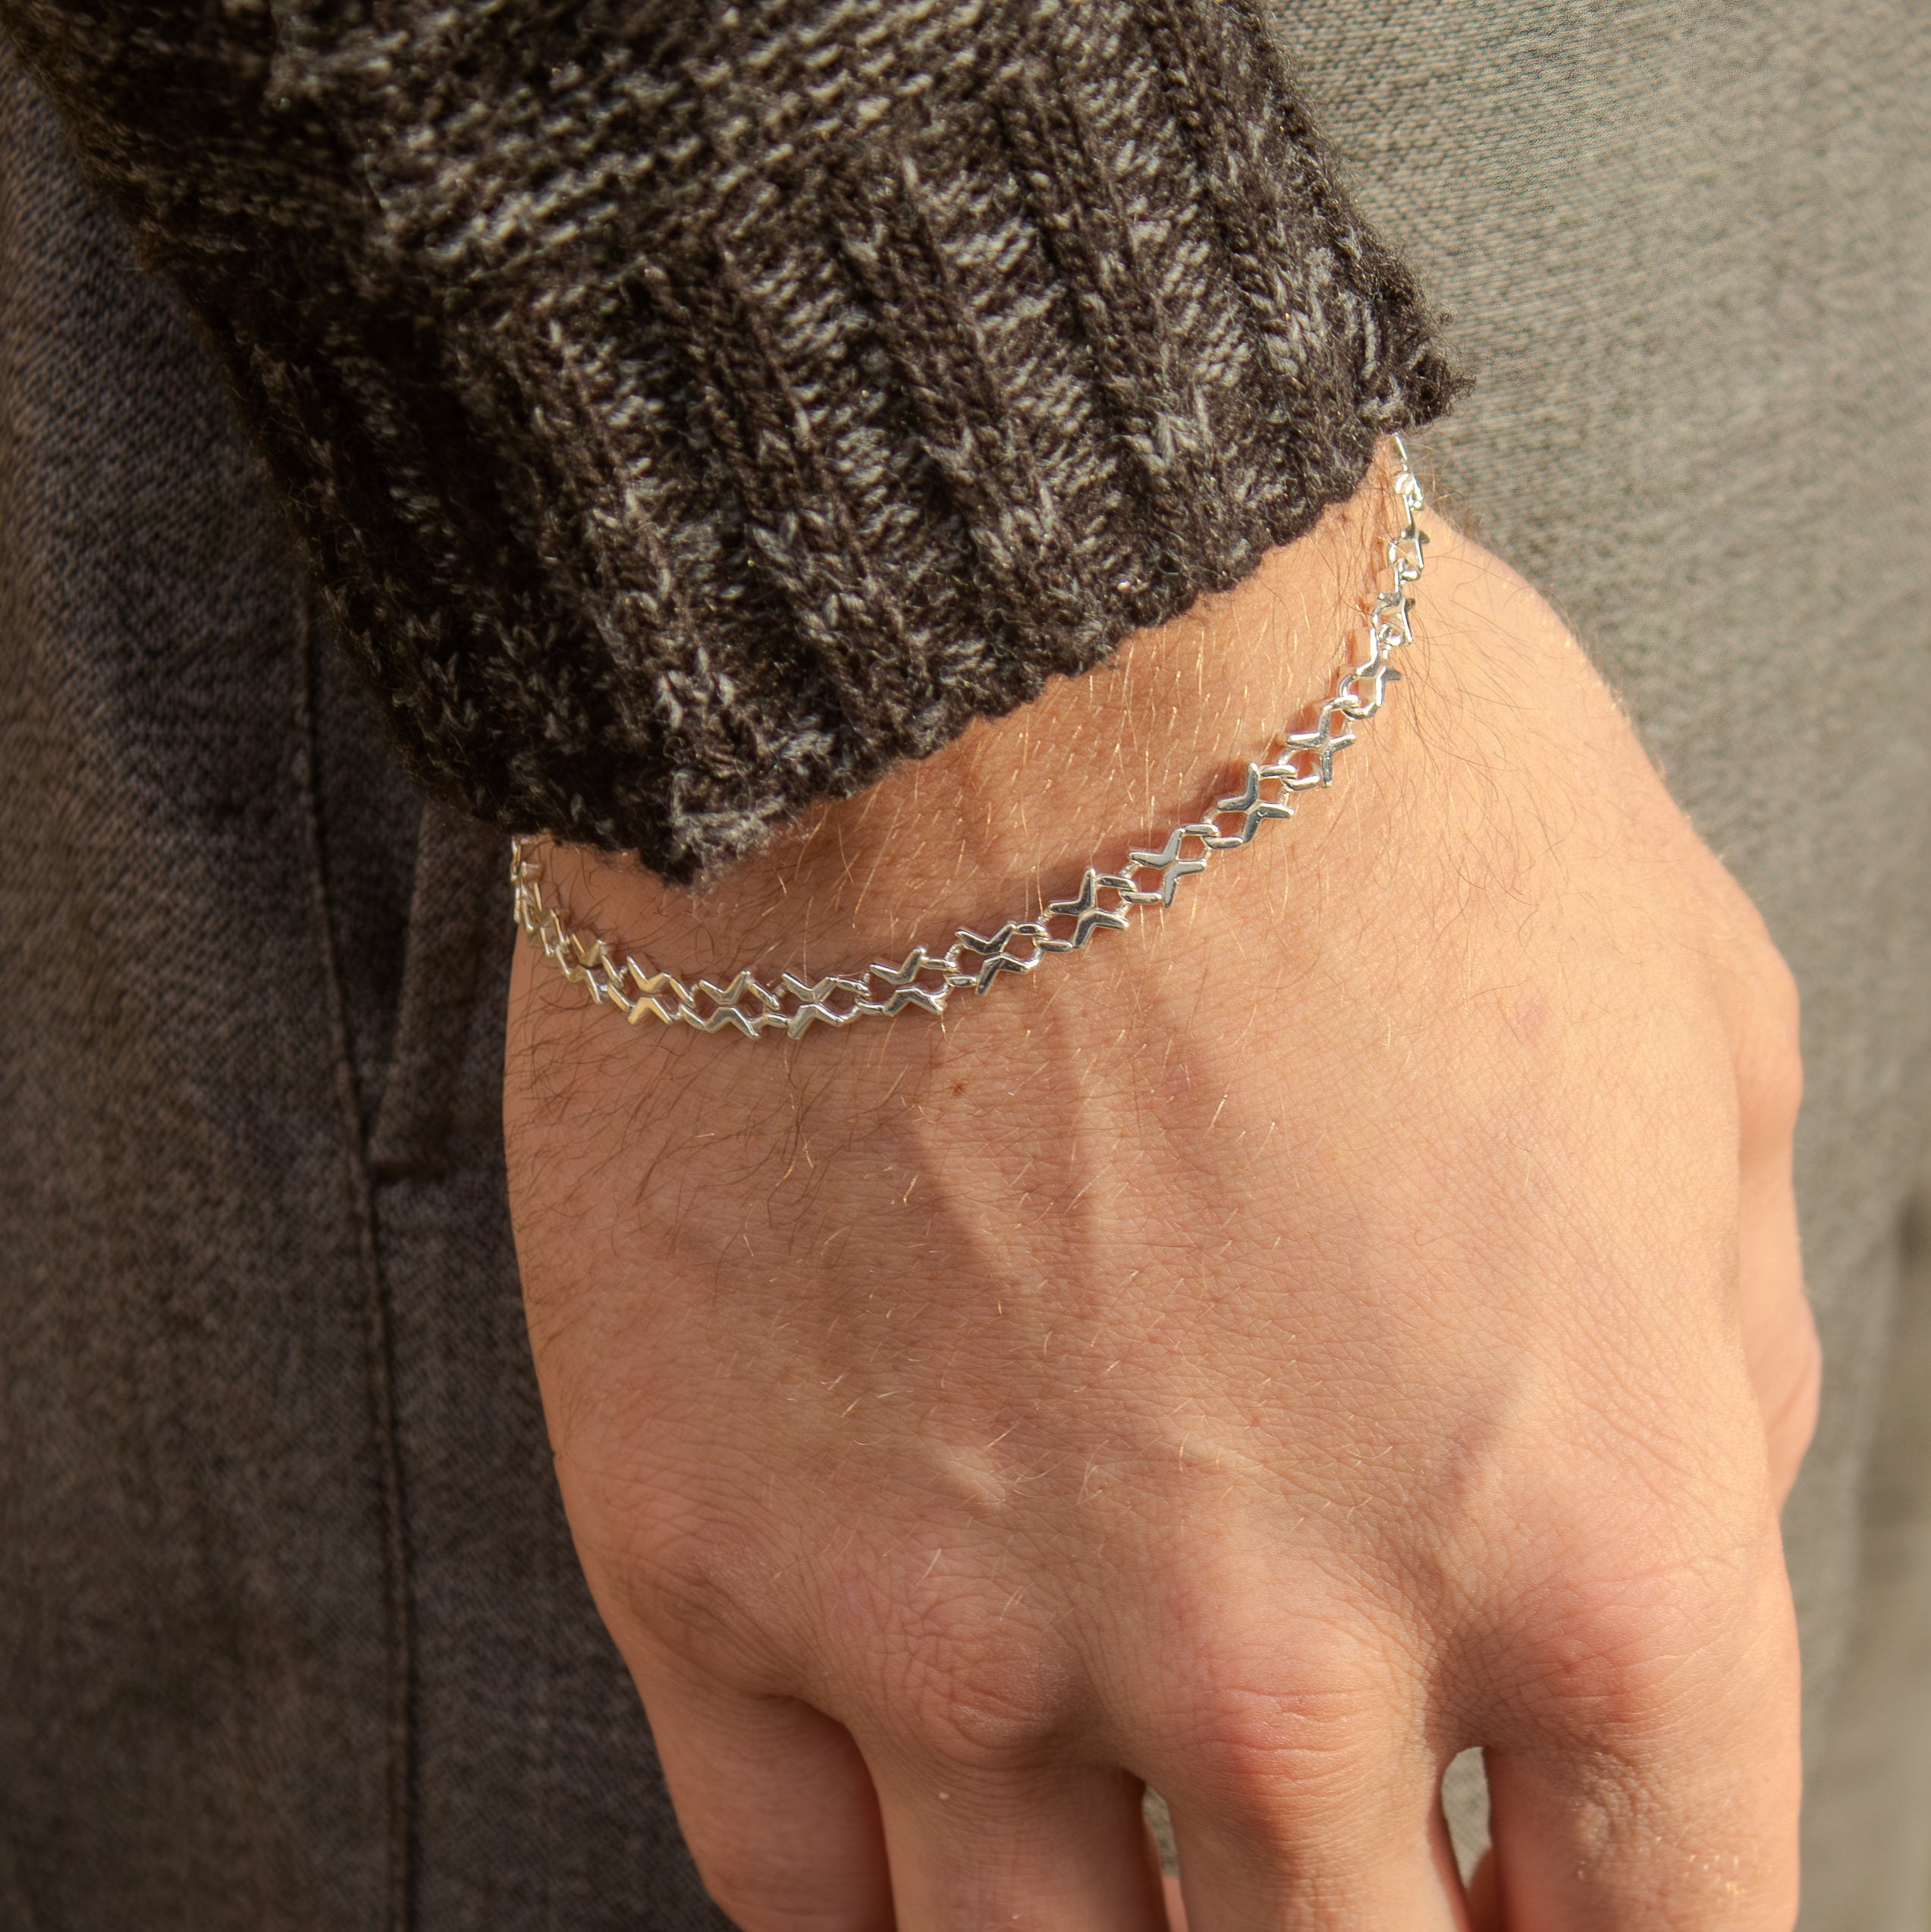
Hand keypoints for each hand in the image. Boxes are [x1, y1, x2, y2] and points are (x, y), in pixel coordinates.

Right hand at [504, 454, 1816, 1930]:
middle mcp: (1274, 1652)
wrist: (965, 648)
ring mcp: (962, 1632)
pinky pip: (793, 1888)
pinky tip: (926, 1833)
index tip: (1538, 1916)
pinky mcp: (712, 1561)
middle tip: (1331, 1886)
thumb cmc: (1333, 782)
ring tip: (1123, 1878)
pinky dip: (882, 1910)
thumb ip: (1713, 1359)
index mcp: (1584, 1539)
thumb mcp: (1684, 1031)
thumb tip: (1667, 1546)